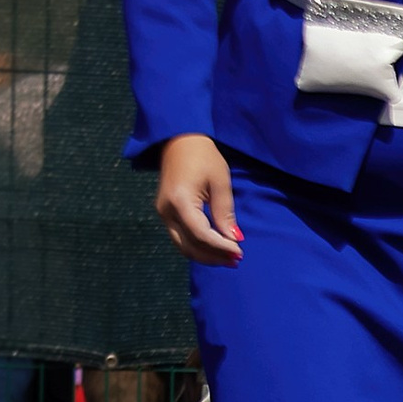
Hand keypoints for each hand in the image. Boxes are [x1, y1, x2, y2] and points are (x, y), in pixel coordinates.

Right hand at [155, 132, 241, 265]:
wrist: (179, 141)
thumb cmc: (203, 157)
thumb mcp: (220, 182)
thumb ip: (225, 213)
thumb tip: (234, 239)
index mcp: (180, 201)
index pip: (201, 235)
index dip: (220, 247)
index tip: (239, 252)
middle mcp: (166, 211)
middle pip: (189, 246)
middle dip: (213, 256)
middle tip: (236, 260)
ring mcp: (163, 213)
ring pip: (182, 245)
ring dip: (205, 255)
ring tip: (228, 258)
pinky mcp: (165, 213)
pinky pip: (180, 237)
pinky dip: (197, 246)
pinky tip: (214, 249)